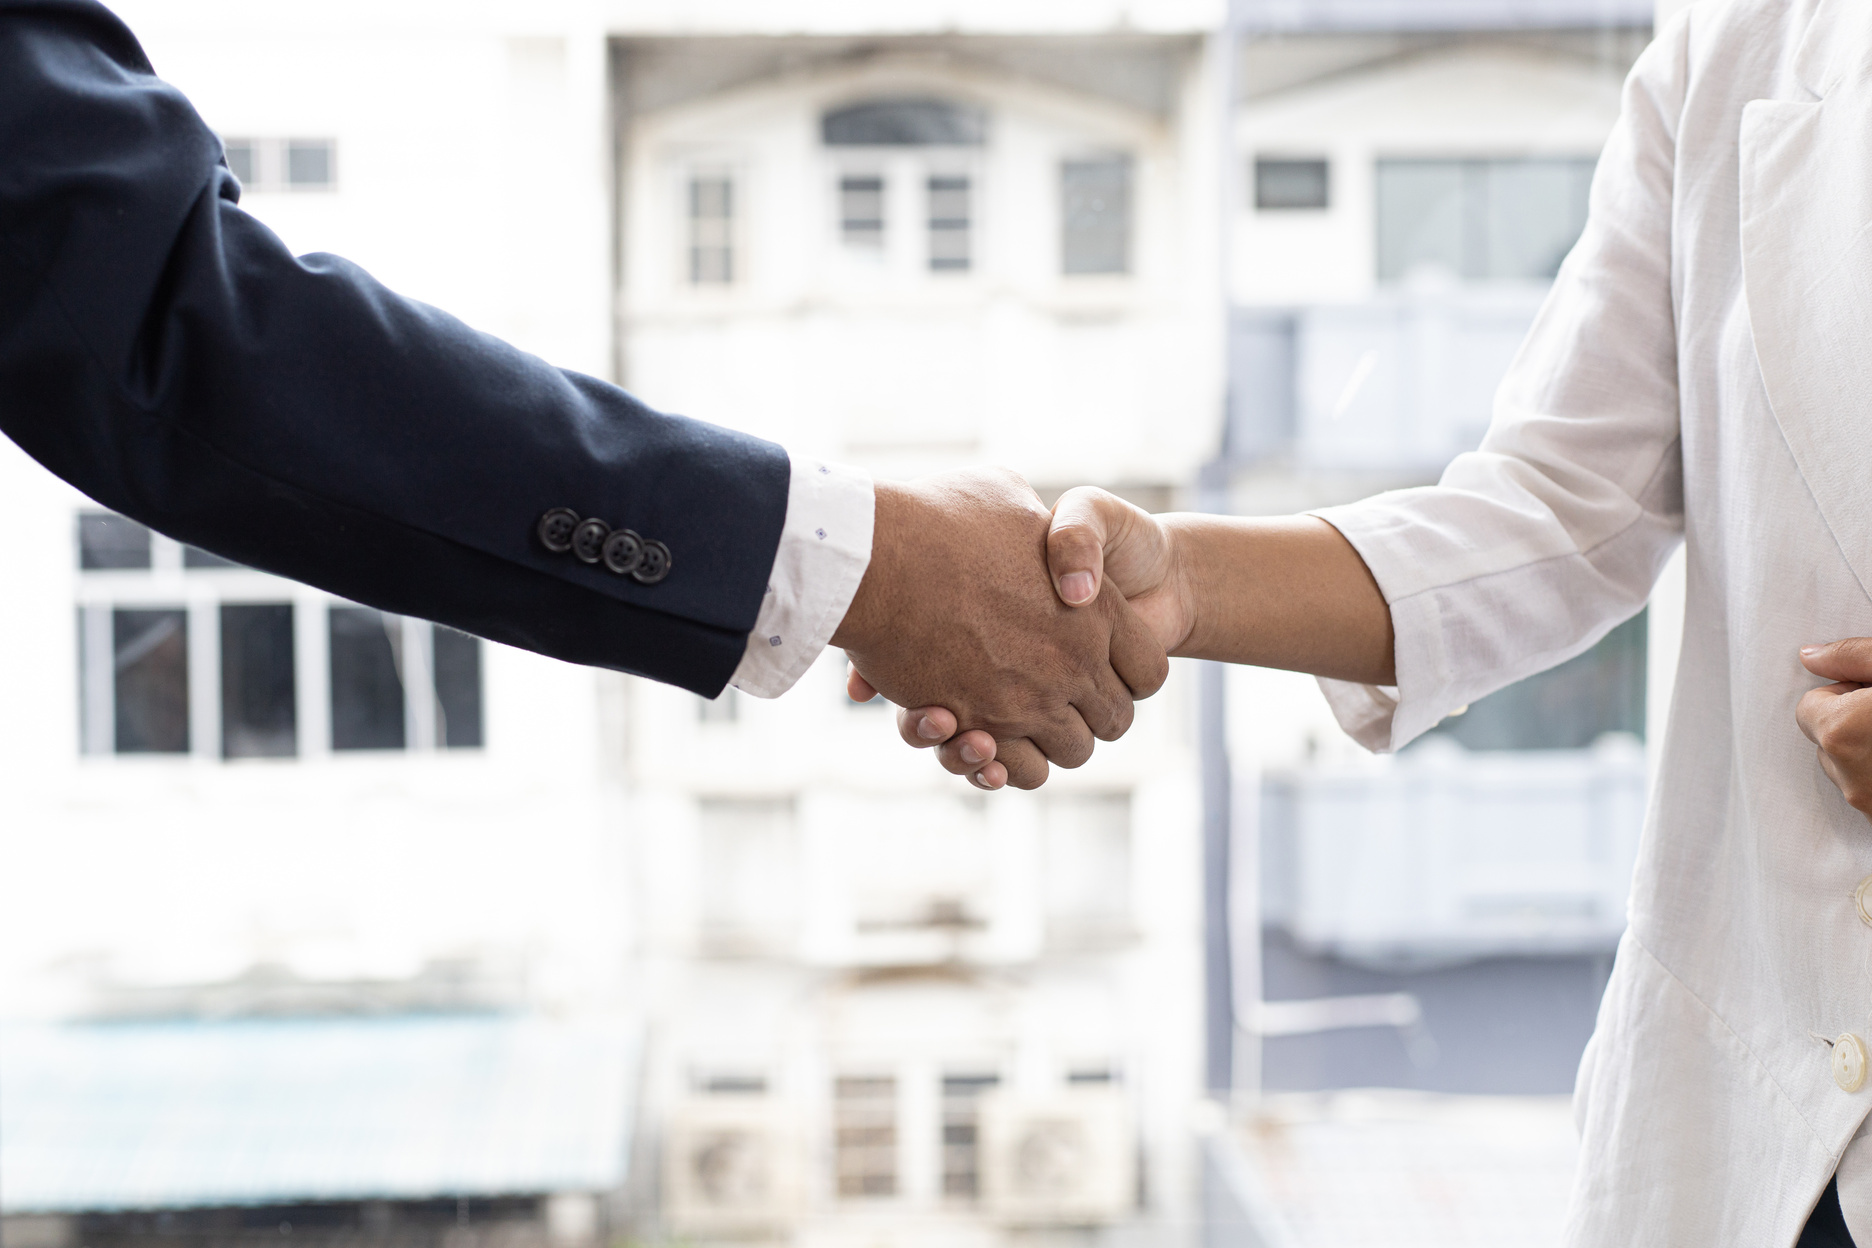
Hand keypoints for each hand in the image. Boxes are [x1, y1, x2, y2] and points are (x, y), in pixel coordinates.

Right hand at [833, 469, 1167, 788]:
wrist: (877, 559)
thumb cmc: (936, 520)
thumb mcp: (1005, 492)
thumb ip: (1032, 522)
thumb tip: (1038, 528)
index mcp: (1097, 609)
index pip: (1147, 670)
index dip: (1129, 673)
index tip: (1100, 665)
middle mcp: (1074, 662)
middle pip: (1114, 720)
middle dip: (1089, 713)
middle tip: (1054, 693)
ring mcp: (1030, 701)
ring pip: (1070, 752)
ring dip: (1045, 742)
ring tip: (1011, 717)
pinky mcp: (979, 726)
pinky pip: (1011, 770)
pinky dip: (1000, 764)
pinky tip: (978, 736)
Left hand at [1798, 638, 1871, 818]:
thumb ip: (1850, 656)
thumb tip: (1808, 656)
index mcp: (1844, 733)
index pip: (1808, 709)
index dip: (1843, 697)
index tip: (1871, 694)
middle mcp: (1852, 779)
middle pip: (1827, 743)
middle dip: (1855, 727)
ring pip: (1850, 771)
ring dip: (1870, 755)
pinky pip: (1871, 795)